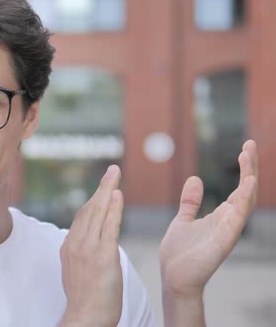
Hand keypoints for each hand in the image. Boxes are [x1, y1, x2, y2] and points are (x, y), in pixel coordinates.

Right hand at [59, 165, 123, 326]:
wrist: (86, 317)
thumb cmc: (86, 300)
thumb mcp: (76, 272)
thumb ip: (81, 253)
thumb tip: (87, 244)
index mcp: (69, 247)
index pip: (82, 217)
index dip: (94, 199)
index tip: (103, 188)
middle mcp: (76, 244)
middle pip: (89, 209)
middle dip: (101, 187)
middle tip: (112, 171)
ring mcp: (88, 249)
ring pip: (98, 213)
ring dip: (107, 190)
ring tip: (115, 175)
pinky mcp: (102, 256)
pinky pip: (109, 226)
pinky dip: (113, 208)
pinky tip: (118, 195)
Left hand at [159, 140, 257, 297]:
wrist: (173, 277)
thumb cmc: (179, 253)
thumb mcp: (183, 219)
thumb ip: (190, 202)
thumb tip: (196, 179)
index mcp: (220, 216)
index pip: (240, 188)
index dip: (244, 169)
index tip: (244, 148)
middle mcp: (228, 221)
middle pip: (247, 190)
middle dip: (250, 168)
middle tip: (249, 145)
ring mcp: (228, 231)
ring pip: (246, 201)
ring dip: (248, 178)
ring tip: (247, 156)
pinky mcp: (224, 240)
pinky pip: (238, 218)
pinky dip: (243, 201)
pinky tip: (246, 184)